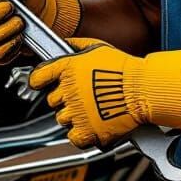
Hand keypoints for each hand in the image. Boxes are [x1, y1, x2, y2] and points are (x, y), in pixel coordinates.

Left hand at [28, 37, 180, 148]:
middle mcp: (67, 91)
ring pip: (62, 119)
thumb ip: (76, 45)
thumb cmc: (124, 69)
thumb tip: (65, 43)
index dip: (39, 81)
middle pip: (52, 100)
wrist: (142, 90)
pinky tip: (92, 125)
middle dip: (65, 98)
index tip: (41, 84)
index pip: (37, 77)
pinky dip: (81, 134)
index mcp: (67, 68)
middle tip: (84, 96)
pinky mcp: (86, 131)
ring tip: (92, 109)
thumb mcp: (98, 47)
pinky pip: (73, 137)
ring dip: (73, 116)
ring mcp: (75, 113)